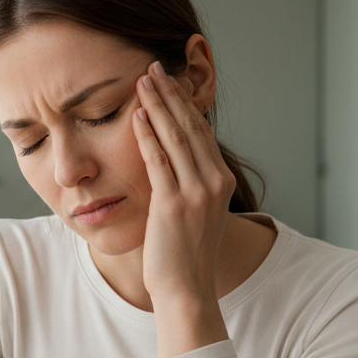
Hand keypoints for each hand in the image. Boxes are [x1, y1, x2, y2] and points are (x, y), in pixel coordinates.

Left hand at [131, 59, 235, 357]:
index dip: (184, 104)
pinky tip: (137, 114)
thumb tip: (170, 164)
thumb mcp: (192, 213)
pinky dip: (147, 134)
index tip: (169, 81)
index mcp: (221, 182)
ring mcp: (196, 192)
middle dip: (171, 94)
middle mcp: (214, 182)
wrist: (186, 290)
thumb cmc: (183, 256)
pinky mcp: (174, 203)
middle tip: (154, 67)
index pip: (201, 132)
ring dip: (158, 105)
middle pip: (190, 127)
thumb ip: (186, 185)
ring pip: (176, 137)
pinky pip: (159, 160)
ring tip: (143, 79)